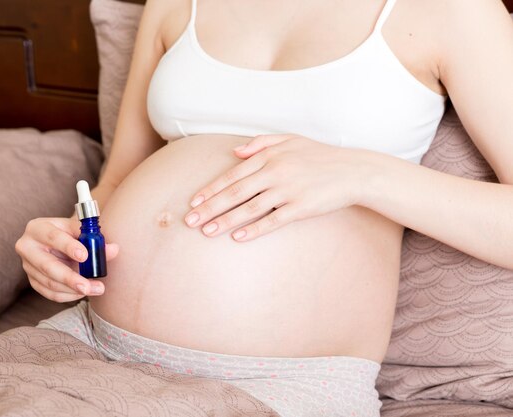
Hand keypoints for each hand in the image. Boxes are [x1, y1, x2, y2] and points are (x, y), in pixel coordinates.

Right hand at [15, 217, 118, 302]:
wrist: (60, 241)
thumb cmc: (71, 233)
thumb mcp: (80, 230)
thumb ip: (96, 239)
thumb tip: (113, 249)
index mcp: (37, 227)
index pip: (53, 237)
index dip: (68, 246)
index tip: (85, 256)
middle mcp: (27, 247)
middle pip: (47, 266)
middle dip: (70, 278)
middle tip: (88, 287)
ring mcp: (28, 266)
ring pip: (49, 282)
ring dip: (73, 290)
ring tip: (96, 289)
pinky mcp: (32, 280)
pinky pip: (50, 293)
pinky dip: (68, 295)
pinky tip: (83, 293)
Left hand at [184, 134, 373, 240]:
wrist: (353, 171)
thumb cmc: (320, 155)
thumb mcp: (290, 140)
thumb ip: (261, 143)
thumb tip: (235, 152)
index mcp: (270, 156)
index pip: (233, 174)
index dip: (211, 189)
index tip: (194, 201)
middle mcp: (275, 172)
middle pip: (235, 193)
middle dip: (210, 207)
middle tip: (190, 220)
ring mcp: (288, 191)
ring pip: (249, 208)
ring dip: (225, 221)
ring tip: (206, 232)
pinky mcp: (301, 208)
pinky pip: (273, 221)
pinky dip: (254, 229)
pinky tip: (238, 237)